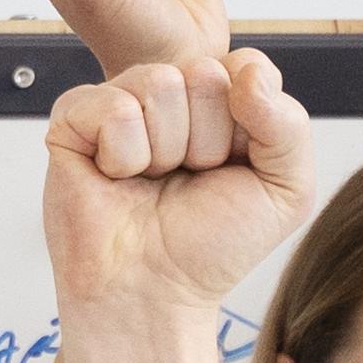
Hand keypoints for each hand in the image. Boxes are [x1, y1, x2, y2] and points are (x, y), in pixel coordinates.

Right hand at [46, 48, 316, 325]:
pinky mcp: (73, 120)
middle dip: (206, 142)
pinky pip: (112, 108)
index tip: (231, 169)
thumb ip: (288, 124)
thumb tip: (248, 72)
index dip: (248, 124)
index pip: (246, 66)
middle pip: (204, 73)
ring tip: (150, 183)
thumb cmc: (210, 247)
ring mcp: (119, 103)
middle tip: (186, 181)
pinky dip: (123, 156)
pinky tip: (116, 180)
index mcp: (219, 103)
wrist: (152, 296)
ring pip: (158, 84)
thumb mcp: (284, 191)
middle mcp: (170, 96)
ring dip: (163, 152)